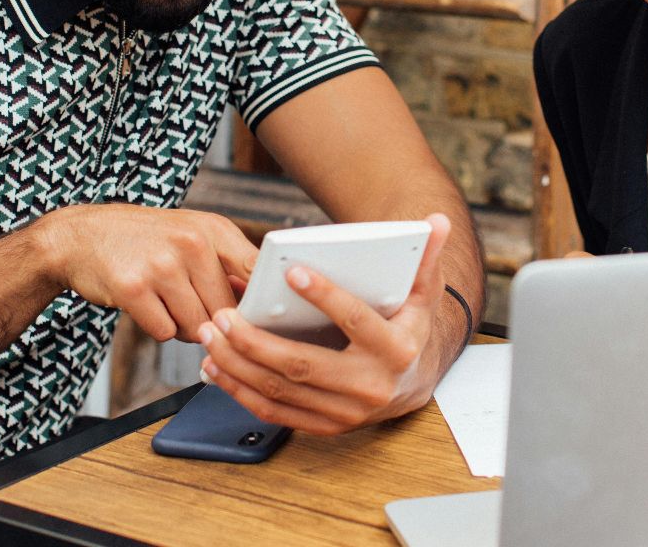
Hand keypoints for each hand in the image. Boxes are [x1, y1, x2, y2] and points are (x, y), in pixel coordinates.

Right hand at [31, 204, 257, 341]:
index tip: (261, 319)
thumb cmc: (145, 240)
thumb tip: (261, 308)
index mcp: (214, 229)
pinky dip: (158, 327)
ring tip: (165, 301)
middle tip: (190, 305)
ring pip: (197, 326)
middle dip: (212, 321)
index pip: (258, 272)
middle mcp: (192, 242)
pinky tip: (145, 304)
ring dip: (184, 327)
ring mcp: (162, 265)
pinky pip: (166, 333)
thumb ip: (228, 267)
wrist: (81, 235)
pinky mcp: (134, 288)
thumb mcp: (191, 235)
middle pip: (226, 311)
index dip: (262, 303)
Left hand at [194, 212, 455, 434]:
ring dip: (238, 364)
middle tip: (224, 314)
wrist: (411, 385)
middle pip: (303, 364)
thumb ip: (426, 256)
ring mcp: (345, 412)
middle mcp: (370, 386)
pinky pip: (275, 412)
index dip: (326, 296)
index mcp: (395, 349)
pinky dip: (240, 391)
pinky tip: (216, 366)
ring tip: (210, 335)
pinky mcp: (324, 427)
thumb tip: (436, 220)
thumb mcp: (421, 294)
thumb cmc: (407, 329)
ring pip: (281, 390)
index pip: (356, 320)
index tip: (292, 272)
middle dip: (256, 340)